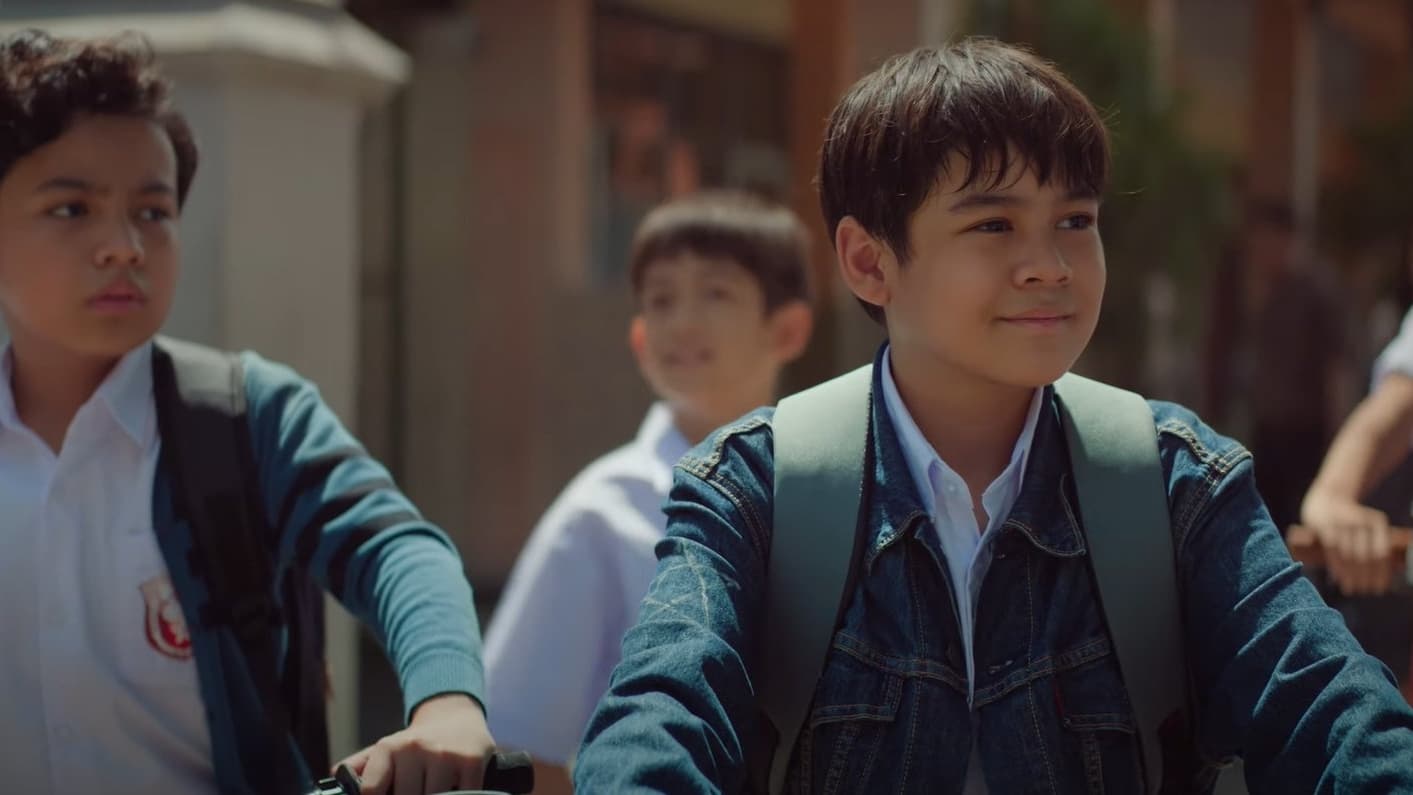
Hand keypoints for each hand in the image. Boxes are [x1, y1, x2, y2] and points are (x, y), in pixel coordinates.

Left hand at [336, 693, 494, 794]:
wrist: (457, 718)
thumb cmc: (416, 744)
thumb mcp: (385, 750)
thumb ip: (360, 767)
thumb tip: (335, 778)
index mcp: (389, 748)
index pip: (371, 790)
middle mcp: (415, 748)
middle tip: (415, 788)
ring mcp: (445, 755)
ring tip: (433, 787)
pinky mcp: (471, 762)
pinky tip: (455, 788)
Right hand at [1301, 493, 1394, 595]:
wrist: (1326, 497)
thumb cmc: (1349, 518)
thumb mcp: (1366, 526)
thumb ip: (1372, 546)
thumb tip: (1379, 578)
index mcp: (1377, 522)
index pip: (1381, 553)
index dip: (1381, 573)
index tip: (1379, 589)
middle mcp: (1361, 521)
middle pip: (1365, 557)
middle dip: (1365, 577)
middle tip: (1364, 591)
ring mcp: (1341, 523)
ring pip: (1348, 557)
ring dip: (1351, 576)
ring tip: (1351, 589)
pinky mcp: (1324, 526)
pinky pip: (1333, 552)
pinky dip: (1337, 568)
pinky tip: (1339, 579)